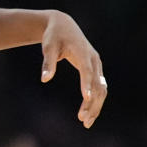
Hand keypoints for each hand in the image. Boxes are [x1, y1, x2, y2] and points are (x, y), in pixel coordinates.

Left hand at [40, 10, 106, 128]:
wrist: (63, 25)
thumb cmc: (54, 36)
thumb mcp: (48, 47)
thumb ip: (48, 62)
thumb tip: (44, 79)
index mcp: (82, 51)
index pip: (86, 70)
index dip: (87, 83)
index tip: (86, 98)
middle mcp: (93, 59)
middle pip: (97, 84)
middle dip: (92, 102)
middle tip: (82, 119)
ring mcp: (96, 64)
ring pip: (101, 88)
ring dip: (96, 105)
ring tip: (85, 122)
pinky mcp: (95, 69)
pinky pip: (99, 87)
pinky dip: (96, 100)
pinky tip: (88, 113)